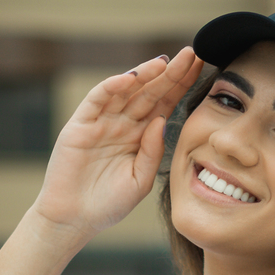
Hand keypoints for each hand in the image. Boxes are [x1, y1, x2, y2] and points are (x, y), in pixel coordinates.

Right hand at [34, 47, 202, 241]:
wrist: (73, 221)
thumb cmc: (108, 204)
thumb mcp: (140, 180)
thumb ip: (152, 152)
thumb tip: (161, 120)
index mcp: (140, 136)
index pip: (164, 104)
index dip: (181, 86)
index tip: (202, 68)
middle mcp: (122, 124)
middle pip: (149, 92)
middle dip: (170, 73)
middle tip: (191, 54)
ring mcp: (101, 122)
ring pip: (126, 90)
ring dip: (144, 74)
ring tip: (165, 62)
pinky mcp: (80, 125)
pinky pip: (98, 99)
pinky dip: (113, 86)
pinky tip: (131, 78)